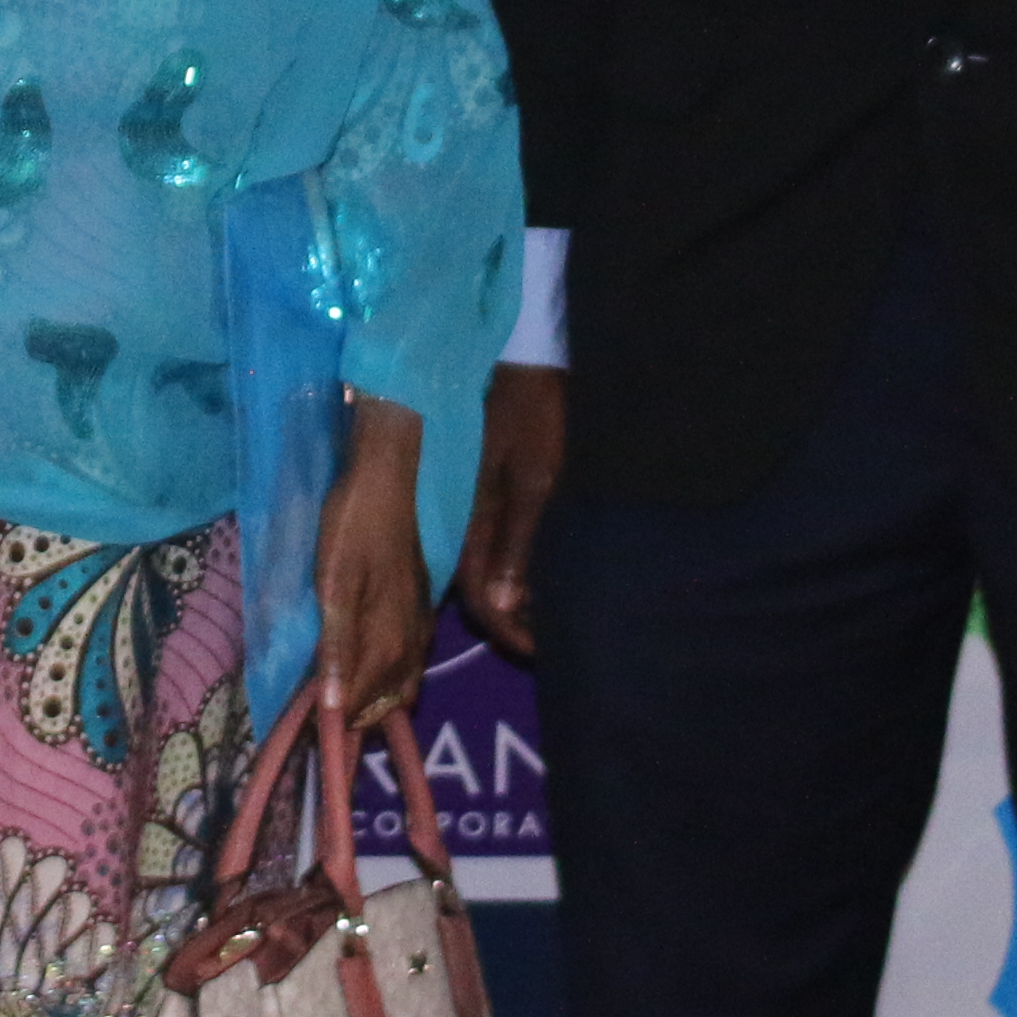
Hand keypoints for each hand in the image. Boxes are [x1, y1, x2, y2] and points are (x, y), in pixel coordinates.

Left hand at [320, 393, 432, 734]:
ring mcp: (420, 628)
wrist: (387, 482)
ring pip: (401, 687)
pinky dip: (387, 677)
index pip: (360, 708)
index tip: (305, 736)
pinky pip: (409, 662)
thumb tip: (332, 708)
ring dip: (372, 700)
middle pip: (385, 705)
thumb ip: (335, 648)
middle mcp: (411, 645)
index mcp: (387, 644)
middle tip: (315, 718)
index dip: (334, 726)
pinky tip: (366, 666)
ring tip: (337, 700)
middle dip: (355, 719)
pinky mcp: (421, 611)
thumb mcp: (333, 587)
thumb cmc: (352, 530)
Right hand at [453, 364, 565, 659]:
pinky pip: (495, 551)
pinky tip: (542, 577)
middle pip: (478, 594)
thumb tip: (499, 607)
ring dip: (516, 601)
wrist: (525, 365)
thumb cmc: (533, 419)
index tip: (540, 651)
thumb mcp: (534, 481)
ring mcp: (473, 512)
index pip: (477, 600)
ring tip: (552, 617)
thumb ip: (517, 543)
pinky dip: (517, 573)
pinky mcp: (486, 499)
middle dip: (512, 624)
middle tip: (552, 641)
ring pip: (487, 575)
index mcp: (469, 524)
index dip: (507, 633)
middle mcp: (464, 525)